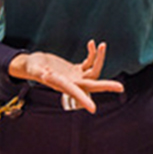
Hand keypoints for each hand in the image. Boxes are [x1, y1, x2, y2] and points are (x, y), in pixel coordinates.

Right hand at [9, 41, 123, 112]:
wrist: (32, 65)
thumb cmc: (32, 67)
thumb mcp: (36, 70)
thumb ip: (41, 73)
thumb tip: (45, 75)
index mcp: (62, 85)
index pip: (76, 92)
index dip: (83, 99)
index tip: (93, 109)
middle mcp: (72, 83)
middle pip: (92, 85)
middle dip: (106, 86)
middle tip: (120, 87)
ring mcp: (75, 77)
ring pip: (93, 71)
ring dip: (99, 58)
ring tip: (100, 45)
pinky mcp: (76, 70)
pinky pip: (89, 63)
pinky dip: (93, 54)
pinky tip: (91, 44)